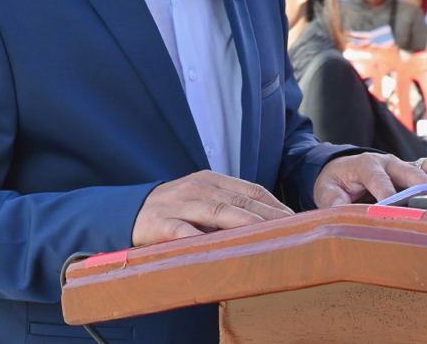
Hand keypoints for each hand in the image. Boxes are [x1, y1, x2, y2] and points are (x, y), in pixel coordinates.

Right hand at [132, 171, 294, 244]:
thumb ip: (230, 207)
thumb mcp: (203, 200)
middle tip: (291, 230)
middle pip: (239, 201)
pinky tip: (215, 246)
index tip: (296, 220)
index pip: (251, 191)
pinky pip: (181, 231)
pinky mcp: (159, 223)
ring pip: (216, 212)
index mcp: (212, 181)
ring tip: (264, 235)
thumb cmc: (176, 209)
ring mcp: (179, 204)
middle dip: (267, 216)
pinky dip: (198, 237)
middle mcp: (198, 188)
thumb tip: (270, 224)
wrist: (129, 210)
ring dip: (242, 223)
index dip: (274, 205)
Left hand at [313, 153, 426, 206]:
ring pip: (426, 168)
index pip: (379, 179)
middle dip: (421, 188)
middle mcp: (388, 162)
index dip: (387, 194)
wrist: (340, 168)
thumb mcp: (326, 192)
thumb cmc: (335, 182)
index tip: (393, 207)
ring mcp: (403, 165)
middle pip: (409, 173)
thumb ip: (333, 202)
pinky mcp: (412, 170)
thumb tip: (342, 212)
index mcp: (366, 165)